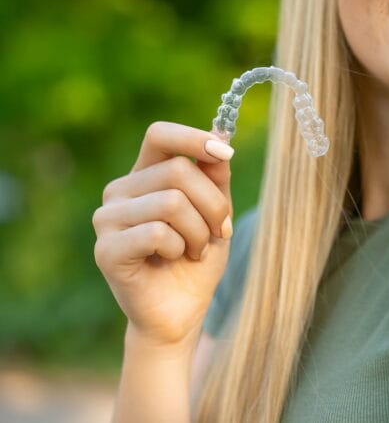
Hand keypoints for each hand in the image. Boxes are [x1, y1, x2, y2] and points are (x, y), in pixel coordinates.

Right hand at [93, 121, 235, 348]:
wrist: (182, 311)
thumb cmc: (197, 257)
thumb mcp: (216, 210)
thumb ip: (215, 175)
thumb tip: (220, 134)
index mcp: (144, 175)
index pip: (159, 135)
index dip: (194, 139)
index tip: (225, 153)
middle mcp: (119, 191)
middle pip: (179, 171)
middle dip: (213, 204)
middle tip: (218, 231)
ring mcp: (106, 220)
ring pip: (172, 202)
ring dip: (199, 231)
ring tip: (194, 249)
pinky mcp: (105, 250)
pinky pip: (157, 232)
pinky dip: (179, 247)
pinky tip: (173, 260)